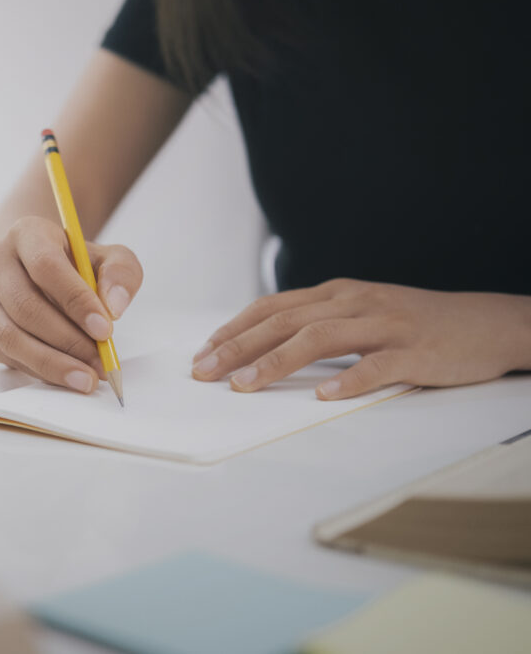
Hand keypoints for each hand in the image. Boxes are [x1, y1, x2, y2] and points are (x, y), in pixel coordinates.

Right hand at [0, 216, 142, 391]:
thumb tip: (114, 307)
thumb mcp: (108, 257)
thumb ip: (121, 273)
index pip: (46, 266)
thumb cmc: (74, 264)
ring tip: (86, 378)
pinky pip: (7, 357)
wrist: (35, 269)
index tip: (105, 330)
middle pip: (26, 307)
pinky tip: (66, 375)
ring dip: (52, 363)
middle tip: (100, 362)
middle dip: (68, 341)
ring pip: (11, 337)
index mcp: (25, 234)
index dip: (76, 301)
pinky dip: (40, 371)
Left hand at [191, 278, 530, 398]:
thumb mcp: (360, 312)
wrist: (487, 323)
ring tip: (245, 385)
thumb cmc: (413, 322)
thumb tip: (262, 346)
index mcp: (336, 294)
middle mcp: (354, 302)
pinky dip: (348, 380)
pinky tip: (324, 396)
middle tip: (205, 372)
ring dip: (276, 362)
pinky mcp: (414, 351)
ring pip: (320, 338)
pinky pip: (376, 365)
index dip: (234, 329)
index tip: (203, 353)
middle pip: (285, 321)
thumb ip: (317, 323)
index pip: (272, 307)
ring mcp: (384, 324)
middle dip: (238, 347)